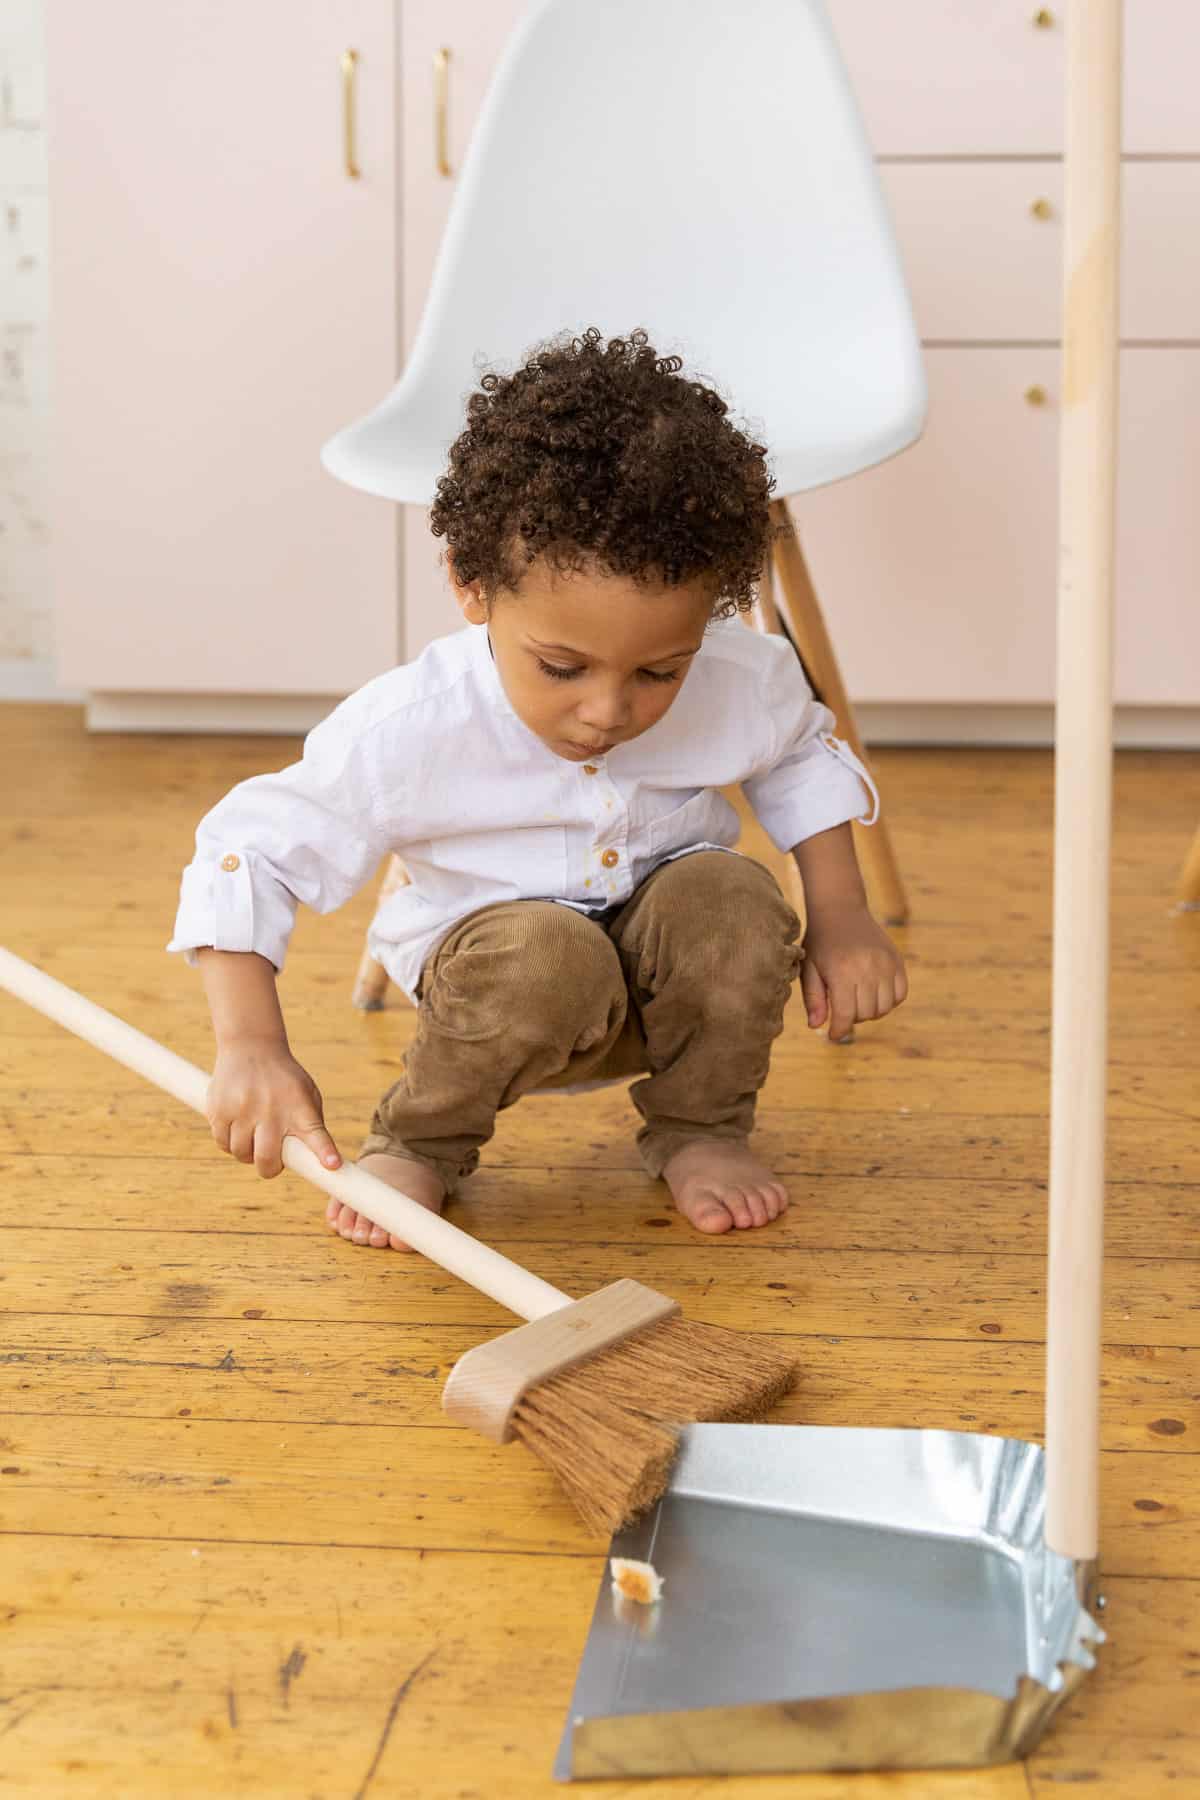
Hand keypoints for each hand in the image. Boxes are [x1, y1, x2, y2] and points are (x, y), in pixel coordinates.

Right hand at [206, 1041, 341, 1178]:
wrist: (251, 1045)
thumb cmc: (283, 1078)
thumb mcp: (305, 1093)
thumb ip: (309, 1125)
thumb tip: (315, 1161)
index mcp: (300, 1107)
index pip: (316, 1134)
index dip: (324, 1152)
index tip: (332, 1165)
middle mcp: (273, 1109)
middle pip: (267, 1158)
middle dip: (269, 1168)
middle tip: (270, 1163)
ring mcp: (244, 1109)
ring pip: (241, 1152)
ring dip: (246, 1154)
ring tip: (251, 1139)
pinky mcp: (220, 1109)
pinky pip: (222, 1143)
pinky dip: (229, 1143)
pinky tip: (236, 1130)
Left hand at [800, 903, 907, 1042]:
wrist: (840, 910)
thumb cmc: (820, 942)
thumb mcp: (809, 969)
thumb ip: (813, 999)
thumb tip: (816, 1026)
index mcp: (842, 972)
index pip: (846, 1015)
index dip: (839, 1030)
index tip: (833, 1035)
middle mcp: (867, 968)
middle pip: (866, 1013)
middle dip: (852, 1018)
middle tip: (841, 1008)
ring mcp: (886, 964)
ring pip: (884, 1007)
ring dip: (870, 1012)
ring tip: (856, 1001)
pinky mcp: (897, 960)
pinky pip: (900, 994)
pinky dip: (889, 1001)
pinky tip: (873, 994)